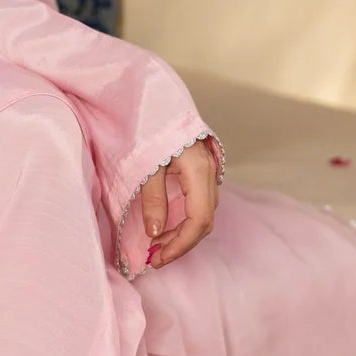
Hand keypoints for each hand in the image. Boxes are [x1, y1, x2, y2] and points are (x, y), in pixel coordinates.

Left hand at [139, 137, 218, 268]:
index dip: (180, 245)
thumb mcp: (146, 163)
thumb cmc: (148, 126)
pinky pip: (198, 204)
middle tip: (153, 257)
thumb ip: (152, 199)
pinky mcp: (201, 172)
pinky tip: (164, 226)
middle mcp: (209, 173)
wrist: (154, 97)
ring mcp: (208, 172)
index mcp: (198, 171)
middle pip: (203, 221)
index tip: (157, 259)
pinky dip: (183, 220)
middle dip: (179, 243)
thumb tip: (155, 234)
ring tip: (155, 244)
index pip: (198, 221)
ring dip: (181, 233)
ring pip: (202, 214)